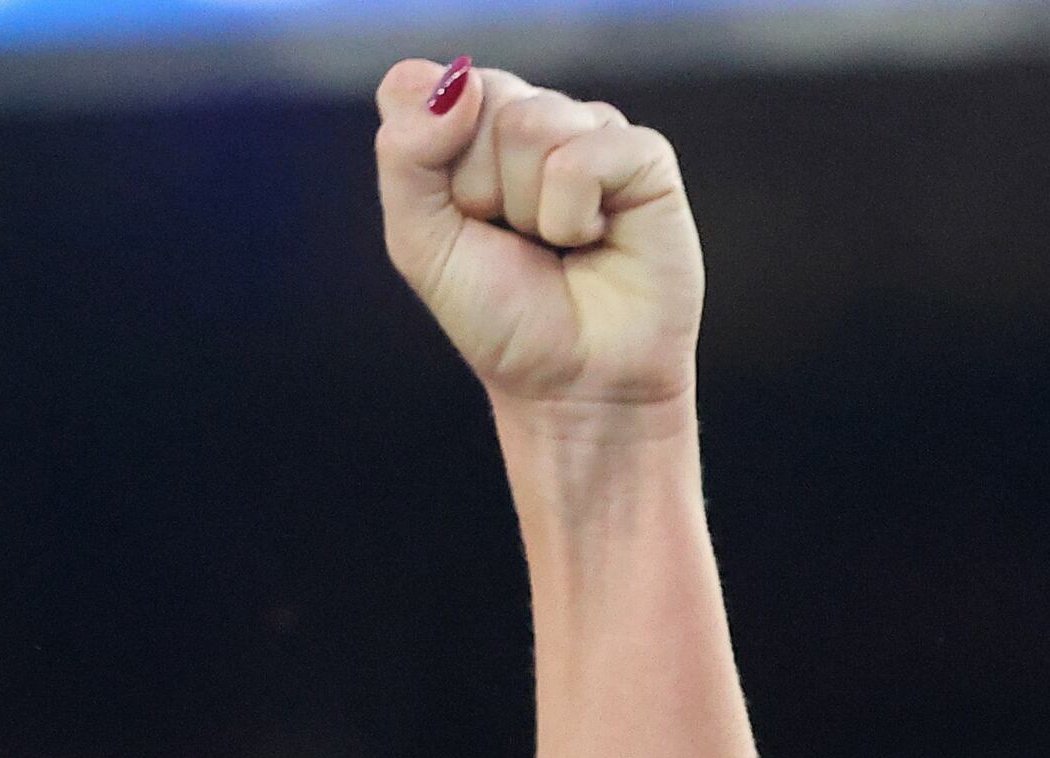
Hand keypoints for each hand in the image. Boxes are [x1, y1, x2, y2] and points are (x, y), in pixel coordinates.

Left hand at [376, 61, 700, 413]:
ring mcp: (591, 131)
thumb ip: (406, 154)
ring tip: (553, 244)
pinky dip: (571, 217)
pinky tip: (592, 240)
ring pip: (531, 125)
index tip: (459, 219)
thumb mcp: (419, 241)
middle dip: (478, 187)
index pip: (424, 90)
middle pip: (482, 98)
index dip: (430, 161)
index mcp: (471, 130)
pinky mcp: (643, 156)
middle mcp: (533, 119)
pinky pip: (583, 157)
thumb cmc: (500, 317)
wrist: (571, 384)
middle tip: (510, 238)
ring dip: (527, 208)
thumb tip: (454, 80)